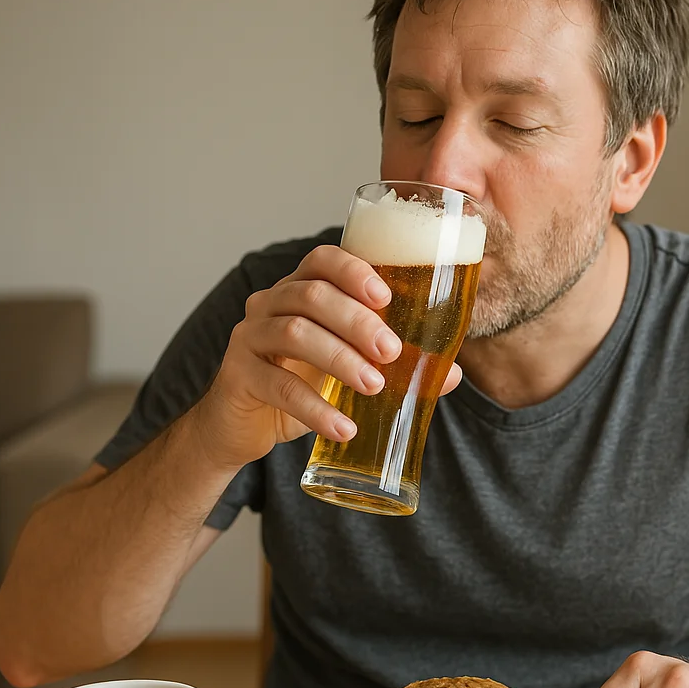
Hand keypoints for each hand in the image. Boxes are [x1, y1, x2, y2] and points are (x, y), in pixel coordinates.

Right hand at [192, 244, 461, 470]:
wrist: (243, 426)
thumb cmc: (302, 383)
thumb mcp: (347, 368)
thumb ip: (393, 365)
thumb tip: (451, 373)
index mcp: (299, 290)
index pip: (322, 260)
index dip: (354, 271)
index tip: (387, 297)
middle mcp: (269, 304)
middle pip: (312, 295)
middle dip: (358, 321)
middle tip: (391, 352)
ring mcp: (249, 337)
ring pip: (293, 333)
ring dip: (340, 359)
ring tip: (374, 387)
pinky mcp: (238, 376)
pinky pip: (277, 386)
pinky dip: (315, 408)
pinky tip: (343, 428)